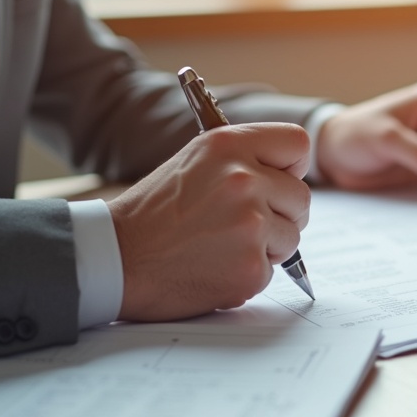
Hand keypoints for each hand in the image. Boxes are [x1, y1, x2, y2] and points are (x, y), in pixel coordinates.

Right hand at [109, 123, 310, 321]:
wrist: (115, 259)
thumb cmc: (155, 212)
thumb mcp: (195, 162)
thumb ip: (244, 160)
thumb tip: (289, 171)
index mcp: (229, 146)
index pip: (298, 144)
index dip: (291, 166)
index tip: (277, 179)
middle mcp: (243, 180)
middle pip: (301, 197)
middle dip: (280, 213)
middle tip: (240, 223)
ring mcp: (250, 225)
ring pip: (291, 236)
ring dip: (266, 246)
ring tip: (221, 244)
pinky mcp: (250, 268)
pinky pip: (273, 270)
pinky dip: (248, 272)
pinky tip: (214, 267)